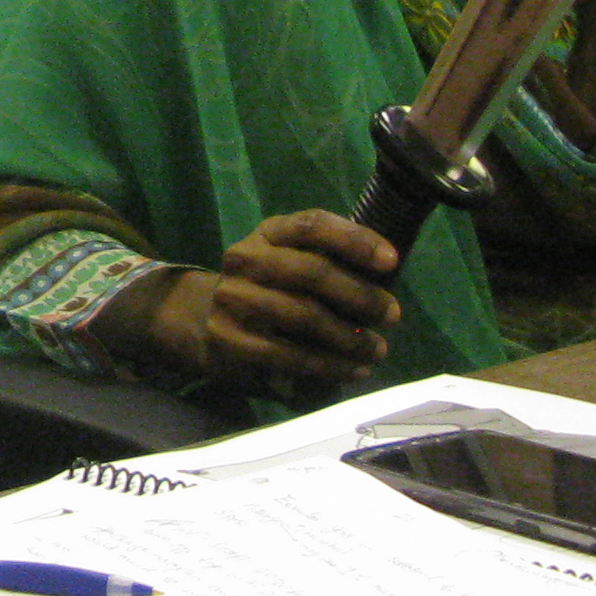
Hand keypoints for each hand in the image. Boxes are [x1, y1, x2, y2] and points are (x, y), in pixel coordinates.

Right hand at [121, 210, 397, 396]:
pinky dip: (328, 365)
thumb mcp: (290, 259)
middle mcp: (245, 259)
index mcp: (268, 233)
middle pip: (311, 271)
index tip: (391, 261)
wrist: (202, 318)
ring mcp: (234, 298)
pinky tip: (353, 370)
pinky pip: (288, 354)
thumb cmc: (269, 287)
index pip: (312, 225)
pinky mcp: (230, 338)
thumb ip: (329, 259)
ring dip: (349, 336)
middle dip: (360, 295)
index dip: (355, 239)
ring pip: (303, 315)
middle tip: (392, 315)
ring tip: (376, 349)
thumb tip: (384, 277)